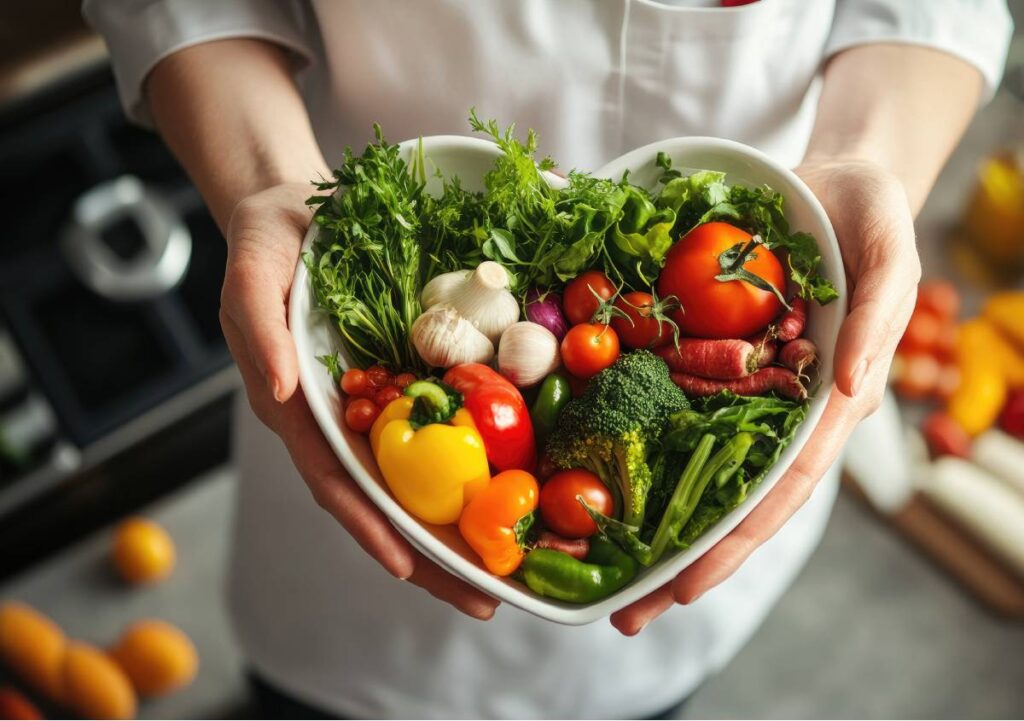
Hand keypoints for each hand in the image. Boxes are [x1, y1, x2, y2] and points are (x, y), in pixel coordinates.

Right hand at [219, 182, 498, 619]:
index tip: (409, 568)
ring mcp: (372, 406)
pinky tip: (512, 489)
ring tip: (510, 567)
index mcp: (297, 409)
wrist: (297, 210)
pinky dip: (469, 467)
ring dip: (458, 527)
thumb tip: (283, 393)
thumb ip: (260, 333)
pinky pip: (438, 431)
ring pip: (416, 479)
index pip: (334, 480)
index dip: (369, 528)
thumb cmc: (268, 244)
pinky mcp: (402, 382)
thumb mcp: (253, 275)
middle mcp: (338, 420)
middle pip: (384, 500)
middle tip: (485, 596)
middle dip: (430, 554)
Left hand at [610, 159, 920, 634]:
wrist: (828, 180)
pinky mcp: (705, 354)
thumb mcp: (890, 252)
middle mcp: (778, 406)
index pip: (783, 488)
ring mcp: (737, 385)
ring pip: (691, 461)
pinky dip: (633, 439)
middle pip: (728, 495)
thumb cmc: (869, 215)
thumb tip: (844, 390)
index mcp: (827, 400)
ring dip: (645, 514)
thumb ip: (879, 317)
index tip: (688, 589)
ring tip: (590, 564)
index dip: (737, 542)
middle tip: (625, 615)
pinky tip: (588, 467)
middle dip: (680, 558)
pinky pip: (668, 402)